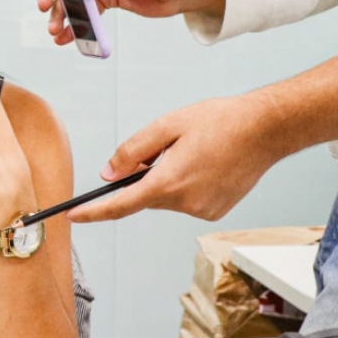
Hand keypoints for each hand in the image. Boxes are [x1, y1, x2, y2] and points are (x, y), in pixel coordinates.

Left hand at [68, 92, 294, 222]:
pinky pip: (186, 200)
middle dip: (144, 175)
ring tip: (194, 152)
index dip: (93, 212)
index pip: (120, 204)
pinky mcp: (215, 211)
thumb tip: (110, 174)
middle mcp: (185, 202)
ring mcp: (202, 210)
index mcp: (168, 182)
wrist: (265, 130)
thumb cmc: (220, 122)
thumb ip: (132, 151)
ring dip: (168, 179)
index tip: (72, 215)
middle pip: (145, 196)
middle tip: (167, 148)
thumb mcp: (166, 126)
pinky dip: (186, 185)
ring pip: (166, 197)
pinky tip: (205, 164)